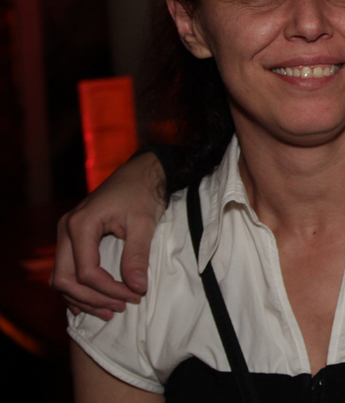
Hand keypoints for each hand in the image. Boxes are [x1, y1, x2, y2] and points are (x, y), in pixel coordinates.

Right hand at [51, 152, 165, 318]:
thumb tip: (137, 288)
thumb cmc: (142, 194)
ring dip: (83, 298)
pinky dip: (78, 288)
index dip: (109, 290)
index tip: (134, 296)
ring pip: (62, 278)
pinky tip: (92, 302)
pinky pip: (66, 270)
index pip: (86, 271)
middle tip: (120, 307)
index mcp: (81, 225)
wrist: (140, 174)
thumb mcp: (143, 223)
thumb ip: (137, 256)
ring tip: (111, 309)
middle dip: (92, 298)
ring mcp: (66, 234)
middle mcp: (66, 230)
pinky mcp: (72, 238)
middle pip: (65, 279)